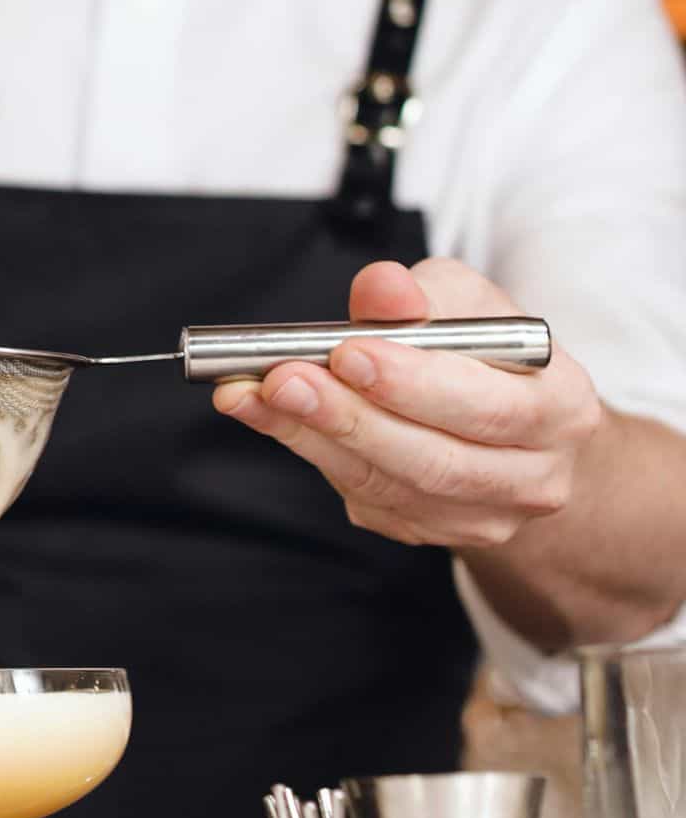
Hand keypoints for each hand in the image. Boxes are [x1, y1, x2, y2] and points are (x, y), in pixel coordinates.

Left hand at [212, 258, 604, 548]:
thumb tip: (381, 286)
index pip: (488, 406)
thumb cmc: (487, 355)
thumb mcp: (469, 303)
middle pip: (434, 460)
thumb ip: (423, 294)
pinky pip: (363, 498)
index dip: (412, 383)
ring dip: (313, 437)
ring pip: (389, 486)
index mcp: (561, 409)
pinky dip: (309, 452)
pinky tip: (268, 415)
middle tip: (282, 378)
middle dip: (348, 416)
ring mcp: (482, 517)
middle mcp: (533, 476)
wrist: (516, 430)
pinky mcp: (429, 531)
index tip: (346, 351)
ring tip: (257, 393)